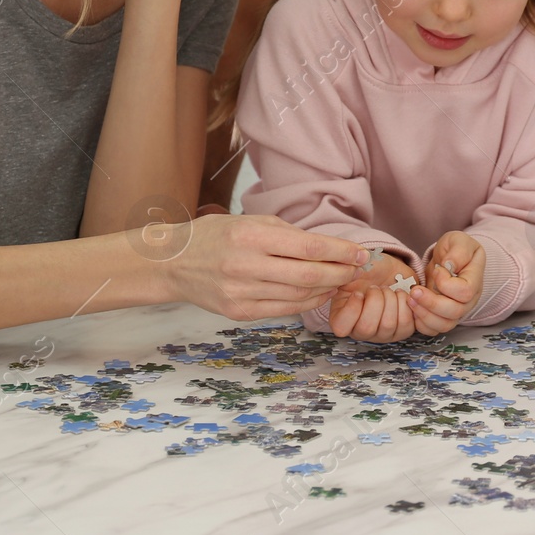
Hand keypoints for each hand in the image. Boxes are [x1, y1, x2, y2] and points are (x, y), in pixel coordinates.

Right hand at [159, 213, 367, 321]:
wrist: (173, 263)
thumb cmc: (214, 236)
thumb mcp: (248, 221)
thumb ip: (286, 234)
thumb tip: (327, 247)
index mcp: (250, 237)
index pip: (308, 246)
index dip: (340, 251)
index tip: (361, 252)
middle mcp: (245, 266)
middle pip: (309, 276)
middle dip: (341, 273)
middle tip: (358, 269)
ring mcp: (241, 293)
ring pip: (299, 296)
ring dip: (327, 289)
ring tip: (341, 280)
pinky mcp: (239, 312)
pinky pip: (283, 309)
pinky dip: (306, 303)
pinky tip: (318, 294)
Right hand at [327, 252, 420, 342]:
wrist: (390, 272)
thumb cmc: (368, 273)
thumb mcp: (350, 272)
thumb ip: (343, 277)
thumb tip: (345, 276)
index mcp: (342, 318)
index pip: (341, 328)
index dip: (352, 309)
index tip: (358, 292)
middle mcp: (361, 331)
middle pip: (367, 328)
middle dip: (375, 300)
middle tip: (376, 287)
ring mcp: (382, 334)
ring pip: (388, 325)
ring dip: (390, 300)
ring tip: (388, 289)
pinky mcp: (402, 331)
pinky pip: (406, 324)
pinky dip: (404, 303)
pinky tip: (400, 294)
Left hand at [406, 231, 484, 335]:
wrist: (449, 259)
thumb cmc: (455, 249)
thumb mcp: (458, 240)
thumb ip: (458, 250)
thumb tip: (450, 265)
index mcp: (475, 280)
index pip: (466, 292)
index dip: (447, 284)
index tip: (437, 270)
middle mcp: (469, 300)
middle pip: (455, 312)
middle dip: (431, 302)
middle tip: (414, 290)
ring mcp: (456, 311)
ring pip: (444, 324)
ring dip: (424, 314)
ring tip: (410, 299)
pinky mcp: (442, 317)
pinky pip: (433, 329)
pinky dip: (421, 323)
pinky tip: (412, 307)